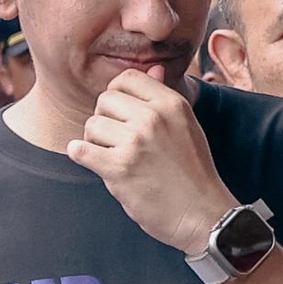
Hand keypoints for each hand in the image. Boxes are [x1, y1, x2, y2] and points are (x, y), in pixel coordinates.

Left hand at [68, 74, 239, 254]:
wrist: (203, 215)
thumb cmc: (194, 173)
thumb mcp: (187, 127)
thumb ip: (165, 97)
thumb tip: (154, 67)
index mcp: (172, 104)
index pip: (126, 78)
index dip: (117, 95)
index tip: (122, 115)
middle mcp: (154, 118)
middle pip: (104, 100)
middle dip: (105, 120)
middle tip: (118, 141)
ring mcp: (136, 142)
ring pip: (91, 126)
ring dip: (95, 142)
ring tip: (115, 157)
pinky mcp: (119, 168)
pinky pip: (79, 150)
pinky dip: (82, 156)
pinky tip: (98, 164)